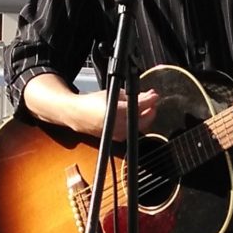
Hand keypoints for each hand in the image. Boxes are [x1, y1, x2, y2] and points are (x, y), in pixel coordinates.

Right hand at [22, 74, 158, 140]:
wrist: (77, 115)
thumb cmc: (92, 103)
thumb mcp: (113, 93)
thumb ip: (131, 95)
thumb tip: (147, 95)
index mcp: (116, 112)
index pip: (140, 107)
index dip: (150, 100)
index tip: (155, 95)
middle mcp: (118, 126)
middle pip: (143, 119)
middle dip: (150, 109)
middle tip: (151, 100)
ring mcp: (117, 135)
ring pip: (138, 126)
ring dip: (144, 116)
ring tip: (144, 106)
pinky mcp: (117, 139)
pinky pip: (132, 130)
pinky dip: (136, 122)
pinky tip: (136, 115)